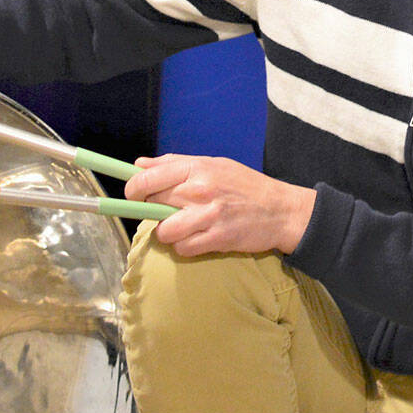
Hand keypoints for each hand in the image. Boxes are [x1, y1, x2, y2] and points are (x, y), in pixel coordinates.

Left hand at [124, 153, 315, 256]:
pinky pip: (182, 248)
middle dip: (152, 210)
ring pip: (163, 231)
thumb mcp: (212, 164)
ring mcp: (208, 215)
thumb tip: (139, 164)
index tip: (132, 195)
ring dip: (168, 233)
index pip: (147, 178)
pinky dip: (184, 247)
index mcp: (196, 168)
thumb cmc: (244, 185)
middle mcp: (199, 189)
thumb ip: (174, 163)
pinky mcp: (217, 239)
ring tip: (182, 228)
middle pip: (152, 204)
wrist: (280, 210)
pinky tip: (198, 239)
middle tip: (166, 211)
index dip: (133, 188)